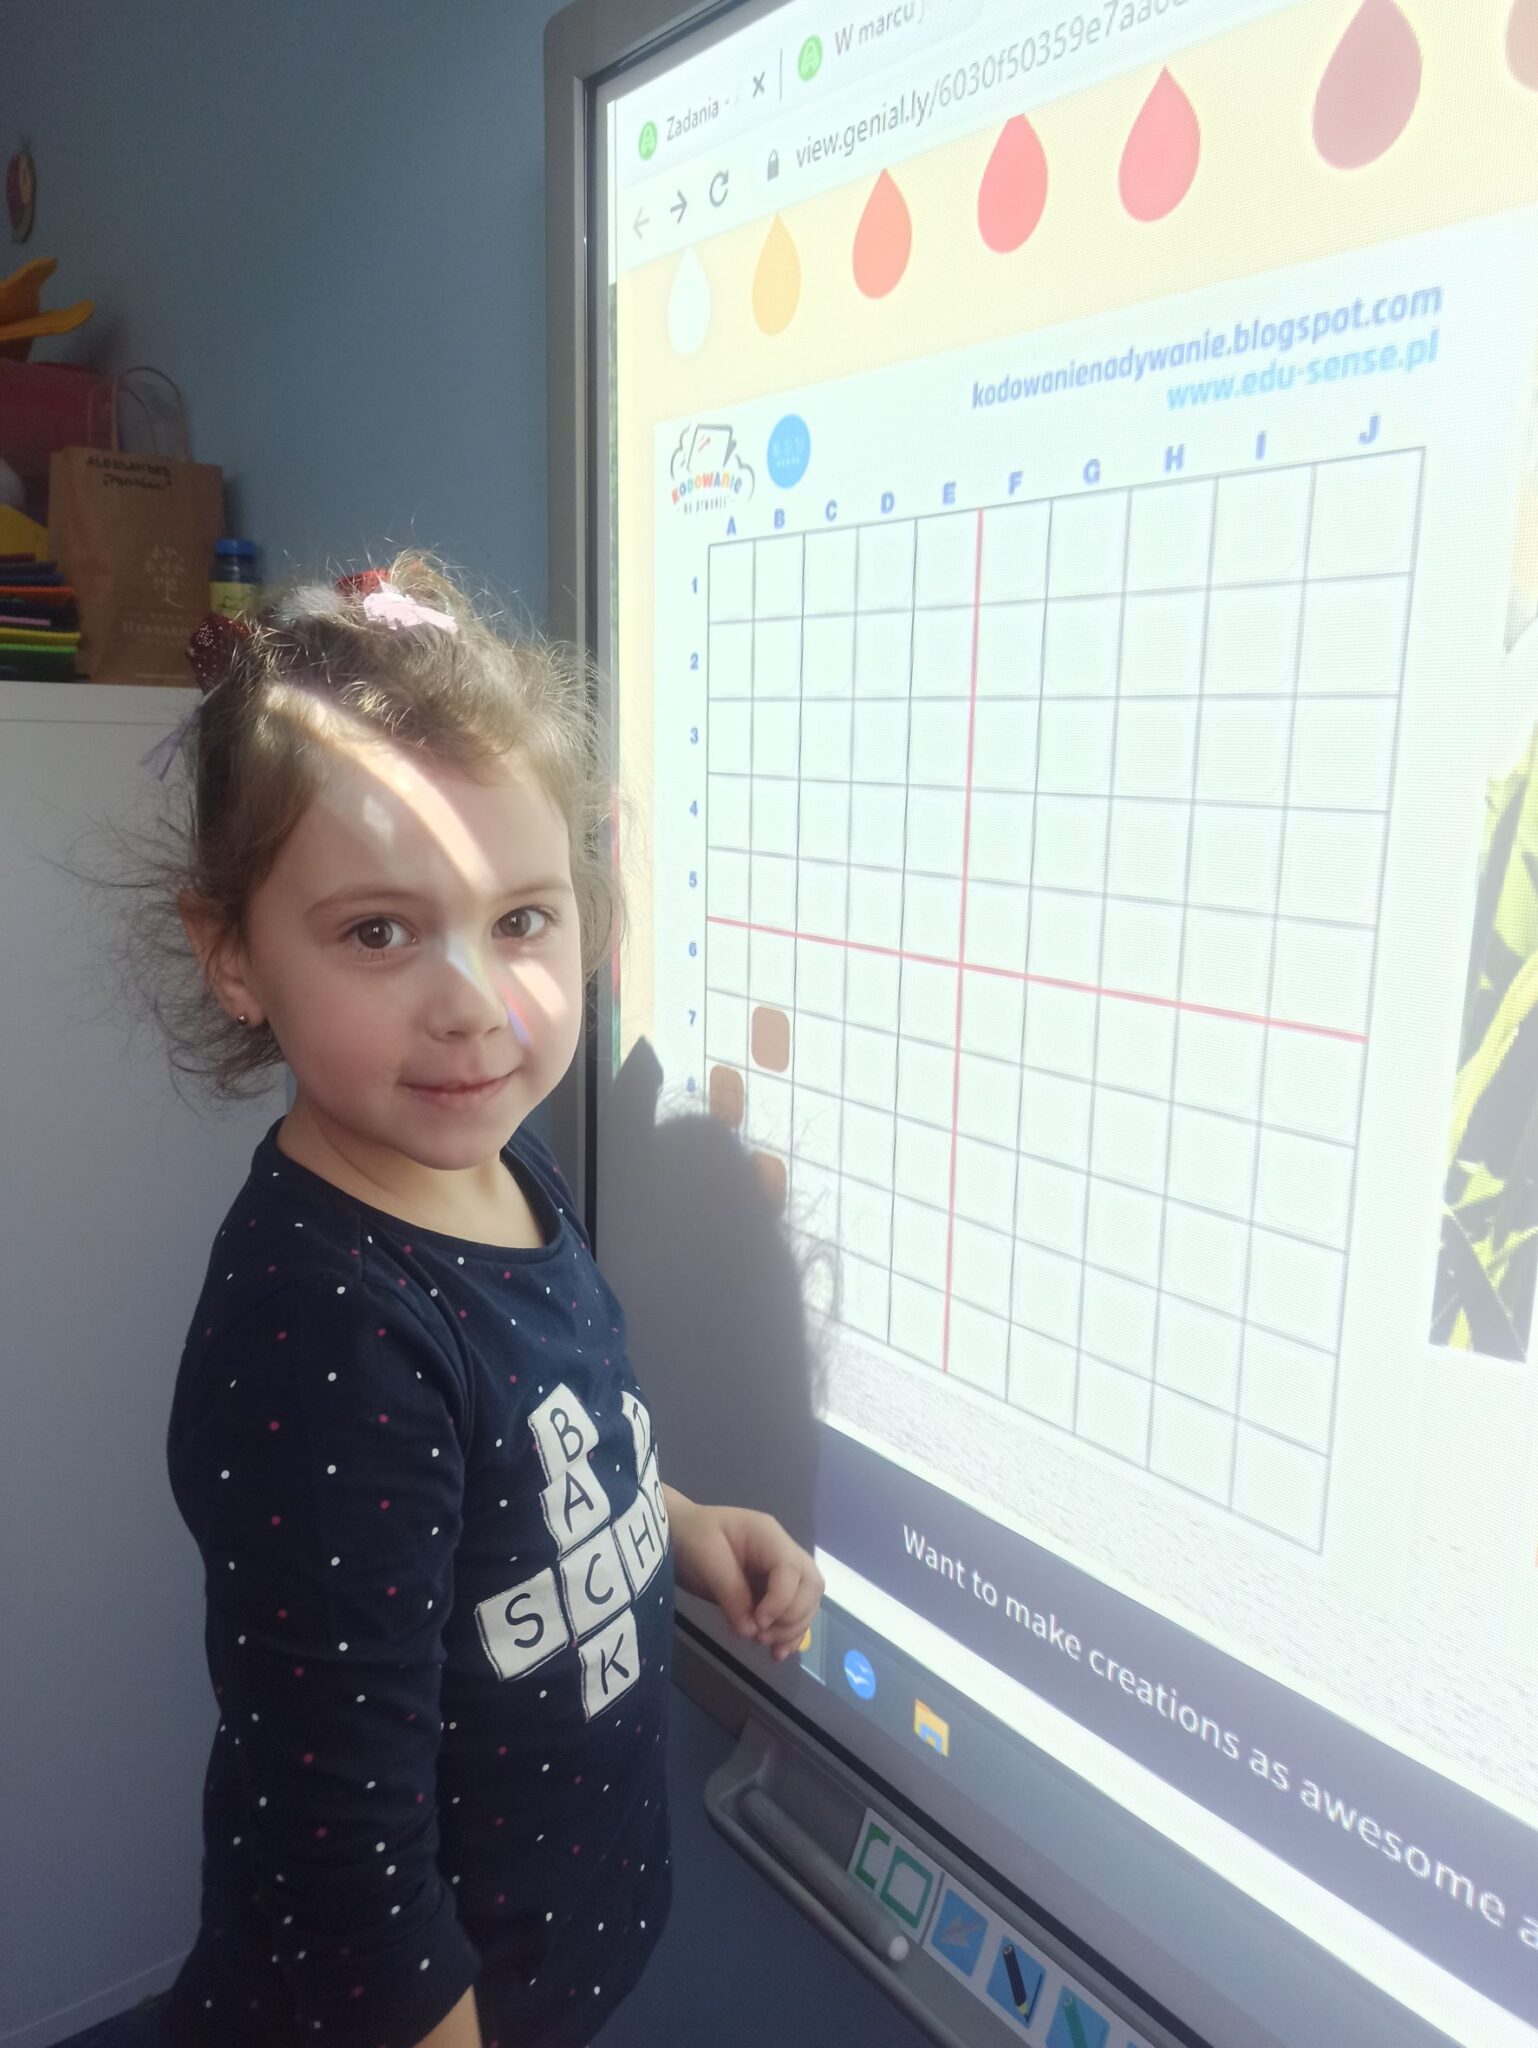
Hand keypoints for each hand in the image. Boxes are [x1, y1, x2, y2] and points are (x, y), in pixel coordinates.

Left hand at [670, 1498, 824, 1662]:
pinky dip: (789, 1633)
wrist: (678, 1534)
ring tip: (767, 1645)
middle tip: (762, 1636)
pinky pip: (793, 1611)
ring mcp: (779, 1571)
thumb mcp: (706, 1559)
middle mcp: (781, 1551)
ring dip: (794, 1628)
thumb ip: (731, 1593)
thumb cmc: (690, 1538)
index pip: (792, 1569)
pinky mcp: (771, 1589)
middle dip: (793, 1616)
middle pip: (811, 1584)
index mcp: (767, 1535)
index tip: (758, 1624)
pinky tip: (777, 1652)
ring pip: (808, 1600)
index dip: (781, 1601)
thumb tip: (750, 1630)